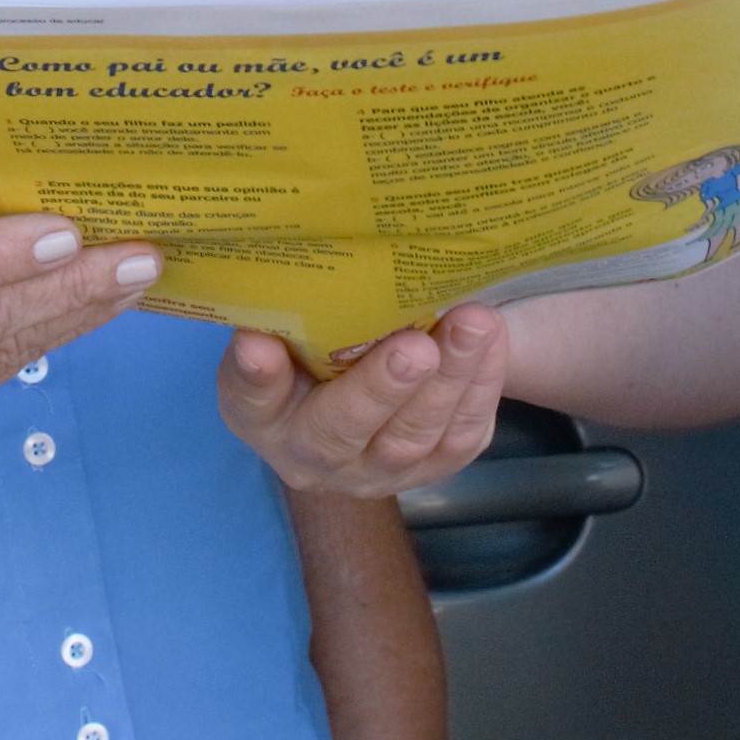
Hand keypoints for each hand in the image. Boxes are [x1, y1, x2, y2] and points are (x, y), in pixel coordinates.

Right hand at [218, 306, 510, 497]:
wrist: (382, 367)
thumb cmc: (327, 335)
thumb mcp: (299, 320)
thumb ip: (294, 306)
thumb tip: (292, 267)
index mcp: (262, 413)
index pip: (249, 399)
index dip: (254, 377)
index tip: (256, 346)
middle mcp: (312, 456)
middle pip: (340, 432)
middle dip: (380, 388)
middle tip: (414, 347)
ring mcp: (376, 471)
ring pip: (412, 437)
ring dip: (448, 379)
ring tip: (473, 325)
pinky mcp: (434, 468)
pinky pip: (460, 435)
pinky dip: (480, 384)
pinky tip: (491, 339)